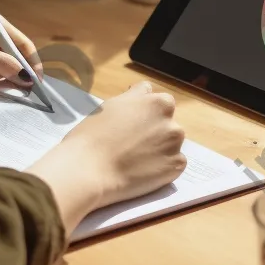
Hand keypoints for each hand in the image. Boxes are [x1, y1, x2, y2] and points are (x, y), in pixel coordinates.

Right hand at [29, 82, 186, 234]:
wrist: (88, 170)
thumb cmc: (93, 135)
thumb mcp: (113, 104)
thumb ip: (134, 98)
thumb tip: (144, 92)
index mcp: (159, 102)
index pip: (160, 102)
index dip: (145, 114)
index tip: (133, 124)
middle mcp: (172, 121)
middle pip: (167, 124)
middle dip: (155, 131)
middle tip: (132, 144)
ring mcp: (175, 145)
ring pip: (171, 144)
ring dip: (159, 149)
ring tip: (136, 160)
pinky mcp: (175, 167)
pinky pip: (174, 165)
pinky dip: (163, 168)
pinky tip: (143, 172)